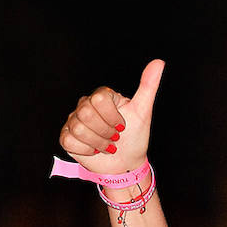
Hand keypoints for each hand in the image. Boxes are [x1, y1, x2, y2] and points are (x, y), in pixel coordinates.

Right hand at [58, 59, 164, 174]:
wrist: (126, 163)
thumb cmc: (135, 137)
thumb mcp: (143, 112)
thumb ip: (148, 87)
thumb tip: (159, 62)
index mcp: (102, 96)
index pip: (99, 99)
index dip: (112, 117)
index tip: (123, 125)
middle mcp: (85, 105)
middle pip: (86, 114)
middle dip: (106, 131)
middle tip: (115, 137)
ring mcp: (74, 120)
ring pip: (78, 129)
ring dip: (98, 143)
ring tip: (107, 145)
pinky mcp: (67, 136)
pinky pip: (69, 140)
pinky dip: (86, 150)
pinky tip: (94, 150)